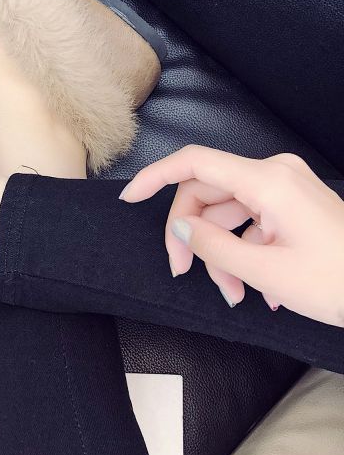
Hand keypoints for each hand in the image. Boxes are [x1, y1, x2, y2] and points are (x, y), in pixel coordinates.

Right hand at [120, 145, 343, 325]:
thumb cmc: (340, 282)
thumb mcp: (267, 272)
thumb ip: (214, 246)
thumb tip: (180, 228)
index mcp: (268, 181)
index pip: (195, 162)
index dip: (155, 176)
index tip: (131, 198)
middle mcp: (274, 174)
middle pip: (206, 192)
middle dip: (192, 234)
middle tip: (184, 271)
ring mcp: (284, 187)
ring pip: (227, 211)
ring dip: (220, 252)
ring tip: (231, 293)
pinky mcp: (291, 202)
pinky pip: (249, 219)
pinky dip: (242, 249)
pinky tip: (253, 286)